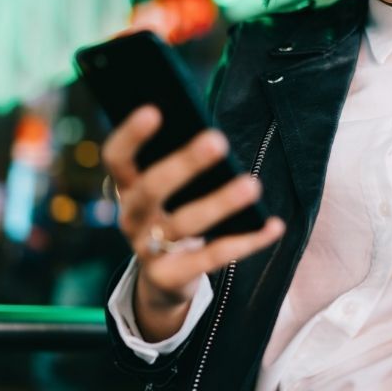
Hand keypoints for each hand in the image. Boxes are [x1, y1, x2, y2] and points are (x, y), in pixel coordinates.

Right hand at [103, 105, 284, 339]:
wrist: (163, 281)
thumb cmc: (173, 216)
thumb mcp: (166, 193)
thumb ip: (180, 166)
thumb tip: (214, 136)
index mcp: (127, 188)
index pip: (117, 159)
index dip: (130, 136)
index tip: (154, 109)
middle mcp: (132, 218)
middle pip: (151, 189)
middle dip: (184, 164)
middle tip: (218, 140)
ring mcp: (147, 250)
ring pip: (185, 225)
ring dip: (220, 203)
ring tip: (252, 185)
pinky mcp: (169, 277)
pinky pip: (212, 258)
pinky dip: (247, 241)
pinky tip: (274, 226)